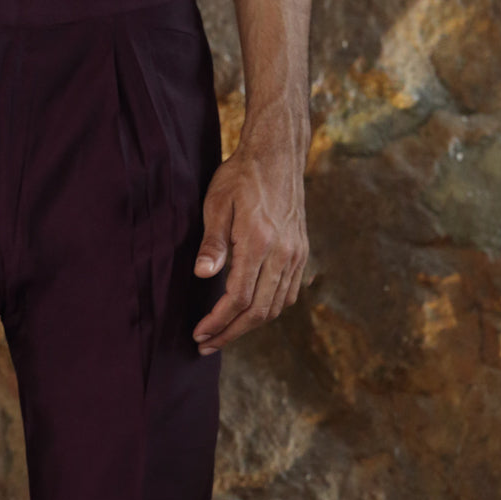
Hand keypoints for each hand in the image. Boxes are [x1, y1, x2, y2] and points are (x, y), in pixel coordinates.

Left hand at [191, 131, 308, 354]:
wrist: (278, 154)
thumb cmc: (241, 177)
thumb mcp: (217, 204)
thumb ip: (212, 243)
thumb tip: (203, 276)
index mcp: (259, 241)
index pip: (238, 298)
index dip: (218, 322)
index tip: (199, 334)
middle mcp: (283, 253)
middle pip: (258, 312)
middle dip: (230, 333)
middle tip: (206, 344)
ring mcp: (296, 254)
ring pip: (275, 307)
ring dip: (248, 327)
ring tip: (223, 334)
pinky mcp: (301, 253)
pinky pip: (288, 294)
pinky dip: (268, 310)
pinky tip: (249, 314)